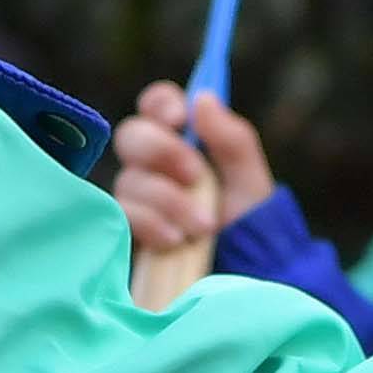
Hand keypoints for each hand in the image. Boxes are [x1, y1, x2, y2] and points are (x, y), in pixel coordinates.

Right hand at [114, 81, 276, 239]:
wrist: (240, 273)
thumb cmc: (247, 223)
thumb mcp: (250, 180)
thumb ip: (231, 139)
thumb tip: (201, 99)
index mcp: (183, 140)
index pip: (156, 104)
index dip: (161, 104)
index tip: (179, 119)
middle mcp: (153, 164)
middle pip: (132, 135)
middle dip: (163, 152)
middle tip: (196, 177)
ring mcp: (137, 196)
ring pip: (129, 179)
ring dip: (169, 201)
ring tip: (203, 227)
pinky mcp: (126, 228)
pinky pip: (123, 214)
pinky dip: (151, 224)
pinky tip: (175, 240)